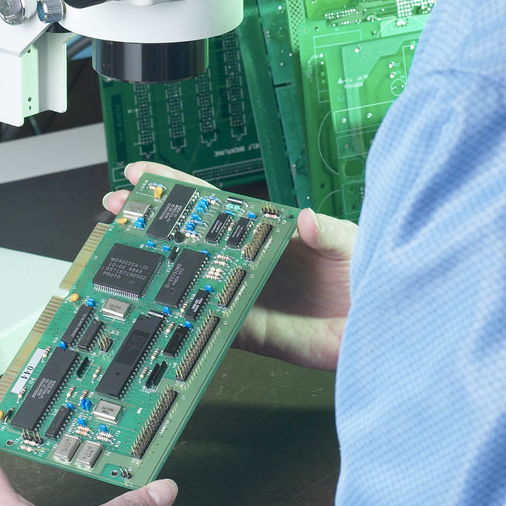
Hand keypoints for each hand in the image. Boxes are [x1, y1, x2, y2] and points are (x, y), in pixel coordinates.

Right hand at [104, 162, 355, 371]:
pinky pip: (214, 324)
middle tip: (116, 205)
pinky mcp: (254, 332)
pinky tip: (158, 306)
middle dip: (152, 220)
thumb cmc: (375, 276)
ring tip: (120, 251)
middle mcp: (252, 261)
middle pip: (193, 238)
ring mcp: (249, 294)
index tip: (144, 172)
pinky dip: (186, 316)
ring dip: (158, 267)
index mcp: (271, 230)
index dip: (179, 188)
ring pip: (193, 278)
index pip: (217, 204)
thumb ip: (326, 232)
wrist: (389, 329)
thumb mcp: (352, 242)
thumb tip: (302, 219)